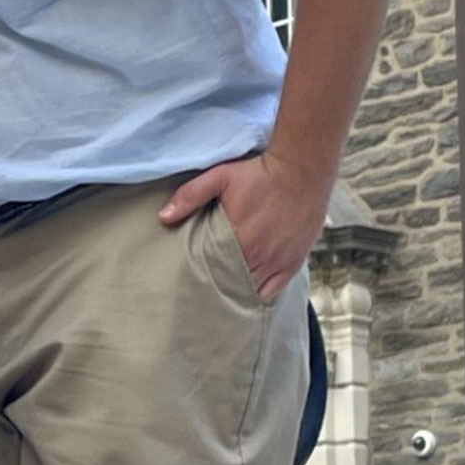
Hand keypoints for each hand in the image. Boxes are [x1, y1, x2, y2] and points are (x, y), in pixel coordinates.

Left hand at [158, 153, 329, 301]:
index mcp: (239, 240)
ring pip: (254, 292)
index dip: (203, 278)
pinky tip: (251, 291)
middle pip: (234, 285)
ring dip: (240, 290)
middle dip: (220, 287)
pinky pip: (277, 290)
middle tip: (206, 289)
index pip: (214, 273)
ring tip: (226, 290)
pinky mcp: (294, 261)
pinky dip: (263, 293)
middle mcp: (261, 257)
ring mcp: (280, 262)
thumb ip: (190, 196)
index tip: (193, 279)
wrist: (300, 170)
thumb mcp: (220, 177)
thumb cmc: (260, 173)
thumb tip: (163, 217)